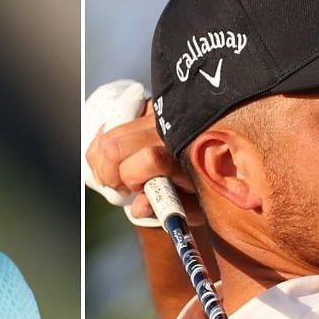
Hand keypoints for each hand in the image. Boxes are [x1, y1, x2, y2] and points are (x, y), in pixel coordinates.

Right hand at [86, 99, 204, 227]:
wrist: (217, 159)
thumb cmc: (203, 189)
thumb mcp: (192, 206)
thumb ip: (166, 208)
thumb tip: (139, 206)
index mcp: (184, 150)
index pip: (149, 158)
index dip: (135, 180)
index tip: (140, 191)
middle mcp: (166, 127)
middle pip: (114, 147)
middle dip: (110, 175)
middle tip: (124, 187)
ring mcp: (153, 116)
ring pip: (105, 139)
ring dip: (103, 166)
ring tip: (120, 176)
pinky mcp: (143, 110)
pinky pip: (105, 131)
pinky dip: (101, 153)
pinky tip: (116, 165)